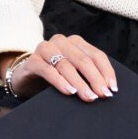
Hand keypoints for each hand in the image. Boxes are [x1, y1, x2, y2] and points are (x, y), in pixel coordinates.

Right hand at [0, 34, 118, 100]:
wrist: (24, 78)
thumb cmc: (53, 77)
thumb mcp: (73, 74)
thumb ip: (88, 76)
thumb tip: (107, 90)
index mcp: (76, 43)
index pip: (97, 55)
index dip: (106, 72)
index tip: (113, 88)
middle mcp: (61, 42)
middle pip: (83, 60)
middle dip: (95, 79)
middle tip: (103, 95)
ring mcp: (45, 49)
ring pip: (67, 65)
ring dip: (80, 83)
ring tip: (89, 97)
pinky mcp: (32, 60)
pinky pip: (48, 70)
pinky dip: (60, 82)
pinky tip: (69, 92)